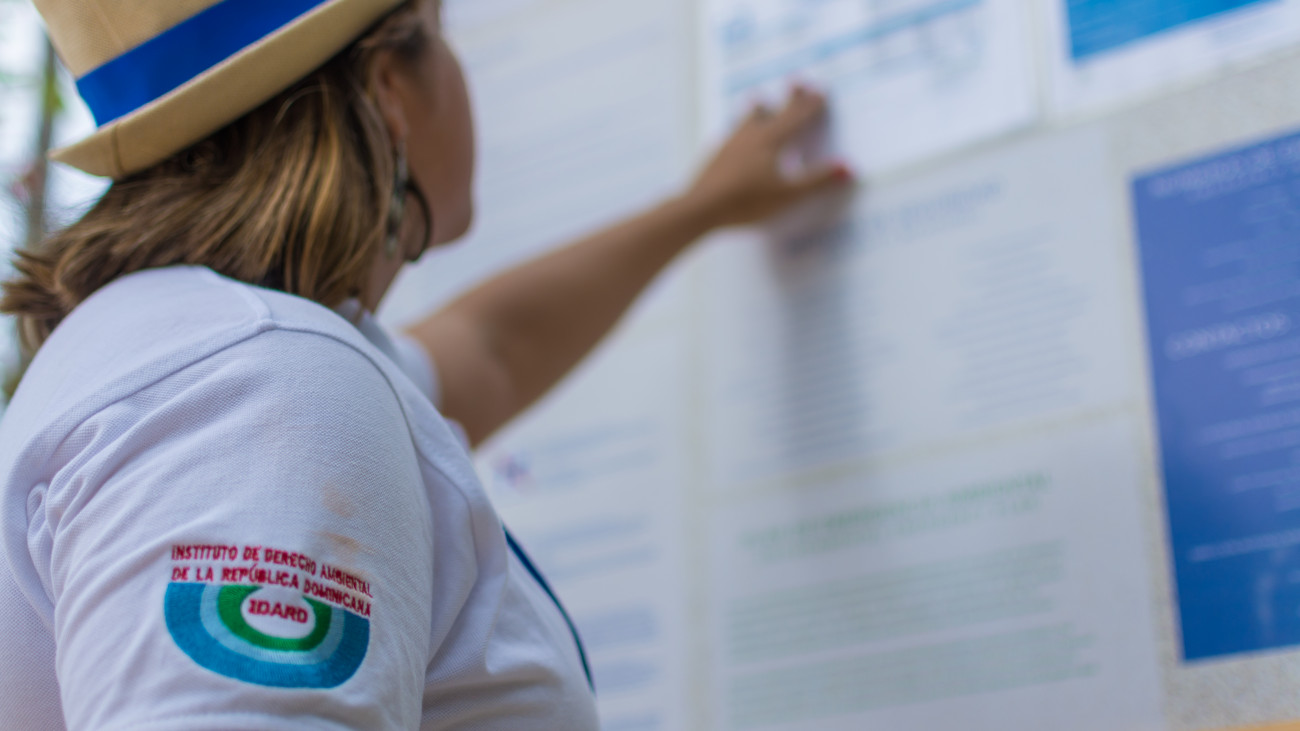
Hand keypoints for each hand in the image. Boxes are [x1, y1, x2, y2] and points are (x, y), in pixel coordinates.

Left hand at [682, 85, 853, 230]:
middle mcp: (751, 135)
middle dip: (790, 98)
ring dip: (759, 109)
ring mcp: (730, 143)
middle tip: (797, 82)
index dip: (811, 105)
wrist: (700, 208)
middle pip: (774, 111)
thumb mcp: (788, 194)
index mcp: (772, 141)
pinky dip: (739, 130)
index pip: (797, 118)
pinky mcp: (715, 155)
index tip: (820, 90)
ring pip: (747, 118)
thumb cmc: (747, 202)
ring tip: (760, 101)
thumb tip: (848, 167)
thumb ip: (817, 180)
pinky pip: (731, 135)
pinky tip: (733, 137)